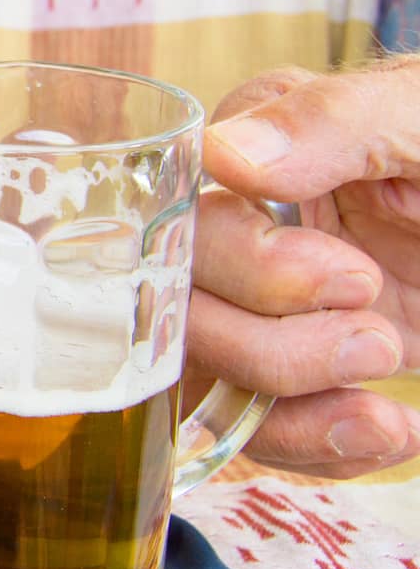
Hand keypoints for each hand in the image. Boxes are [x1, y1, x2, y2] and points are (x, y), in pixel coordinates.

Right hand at [188, 59, 419, 478]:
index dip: (249, 264)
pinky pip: (255, 426)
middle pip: (177, 308)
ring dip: (288, 411)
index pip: (183, 215)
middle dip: (268, 347)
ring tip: (383, 415)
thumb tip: (223, 154)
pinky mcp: (296, 367)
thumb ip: (334, 123)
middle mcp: (240, 229)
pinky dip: (318, 445)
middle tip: (376, 342)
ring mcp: (260, 305)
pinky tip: (392, 431)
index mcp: (256, 153)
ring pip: (201, 376)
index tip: (349, 278)